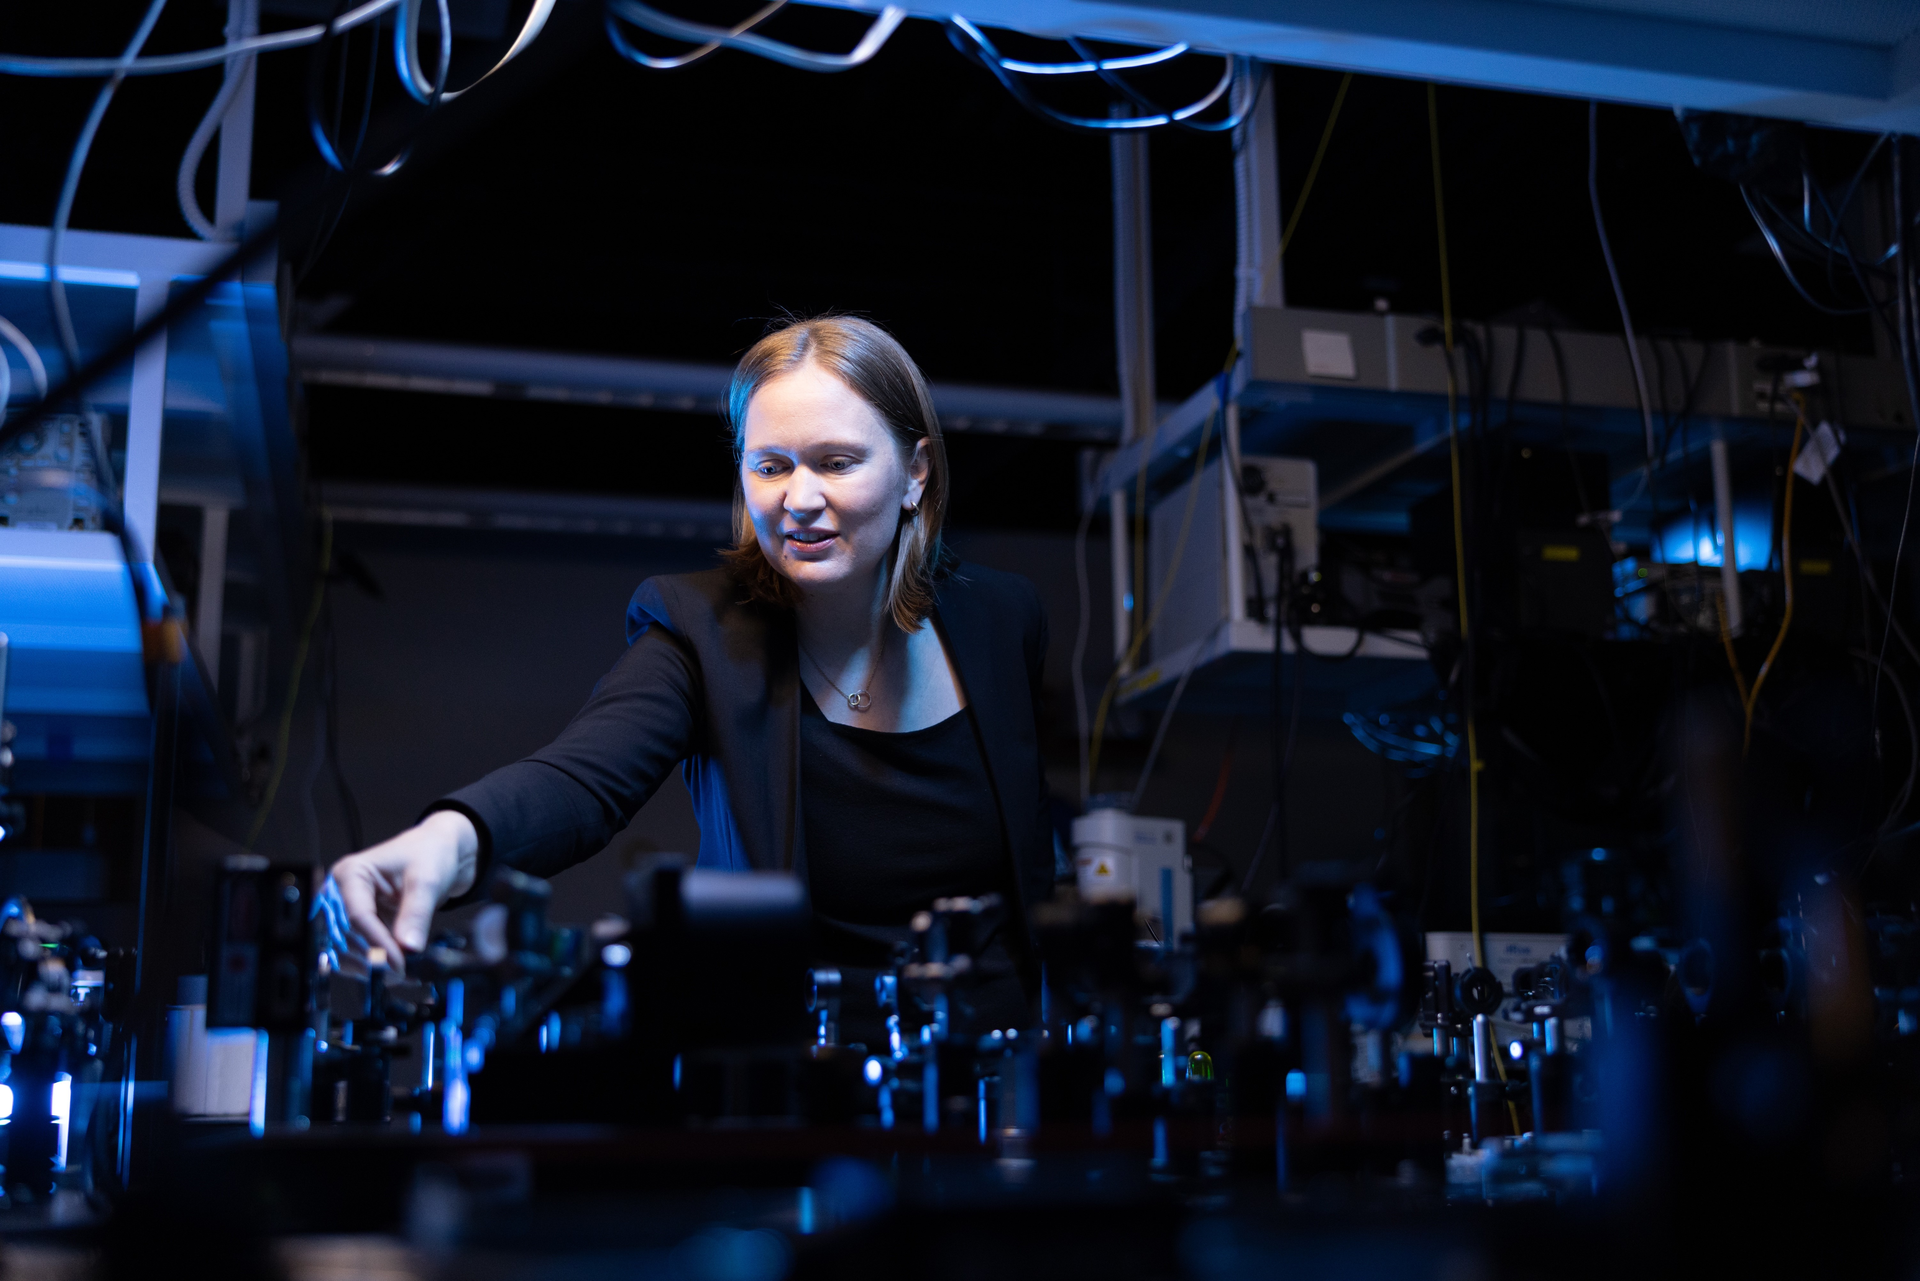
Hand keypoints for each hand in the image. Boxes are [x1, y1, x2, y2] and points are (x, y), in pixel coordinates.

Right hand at [325, 810, 478, 972]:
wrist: (440, 851)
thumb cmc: (430, 854)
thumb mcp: (426, 880)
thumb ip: (416, 914)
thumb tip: (409, 949)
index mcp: (349, 874)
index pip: (357, 917)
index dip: (377, 944)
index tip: (399, 965)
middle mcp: (338, 894)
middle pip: (346, 937)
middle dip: (374, 958)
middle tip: (403, 975)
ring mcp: (344, 912)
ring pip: (345, 951)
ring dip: (370, 967)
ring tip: (403, 976)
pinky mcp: (355, 927)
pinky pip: (354, 954)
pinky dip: (371, 966)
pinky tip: (394, 972)